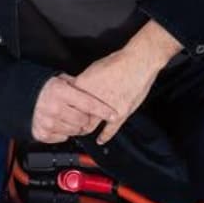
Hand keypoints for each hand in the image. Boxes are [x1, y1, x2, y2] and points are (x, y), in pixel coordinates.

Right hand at [30, 74, 117, 143]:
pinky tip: (60, 123)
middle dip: (87, 119)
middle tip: (83, 114)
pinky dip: (64, 133)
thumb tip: (97, 90)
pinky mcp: (42, 132)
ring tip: (70, 118)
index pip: (89, 104)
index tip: (113, 115)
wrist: (21, 96)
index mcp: (60, 92)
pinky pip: (63, 137)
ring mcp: (47, 121)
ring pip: (75, 131)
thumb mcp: (61, 80)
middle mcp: (53, 107)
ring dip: (76, 127)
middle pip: (83, 121)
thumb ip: (78, 86)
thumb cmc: (44, 88)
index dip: (103, 110)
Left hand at [70, 20, 182, 143]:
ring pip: (89, 126)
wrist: (138, 62)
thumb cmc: (119, 62)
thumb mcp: (94, 68)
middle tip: (72, 125)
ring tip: (84, 130)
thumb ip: (85, 82)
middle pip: (75, 117)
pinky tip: (100, 140)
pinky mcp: (119, 114)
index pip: (67, 103)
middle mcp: (91, 100)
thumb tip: (78, 87)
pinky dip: (103, 137)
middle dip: (73, 122)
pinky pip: (109, 130)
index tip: (65, 112)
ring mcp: (105, 109)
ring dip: (86, 129)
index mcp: (82, 87)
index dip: (66, 109)